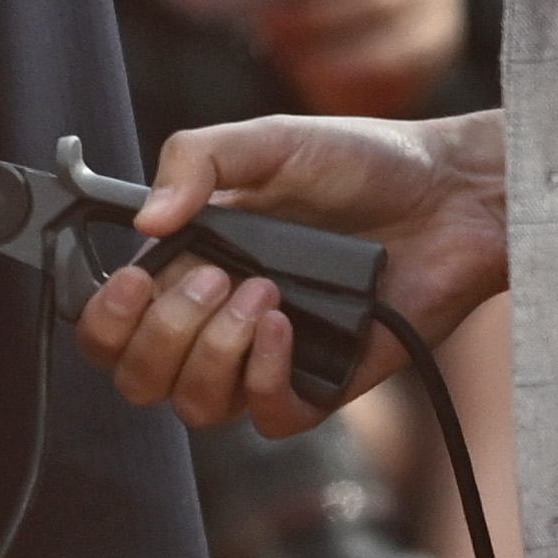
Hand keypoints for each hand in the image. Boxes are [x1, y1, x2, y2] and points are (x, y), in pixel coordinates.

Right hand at [75, 112, 506, 437]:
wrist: (450, 196)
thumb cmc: (364, 163)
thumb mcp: (268, 141)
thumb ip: (195, 161)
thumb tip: (144, 223)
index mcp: (190, 262)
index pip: (112, 323)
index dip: (106, 317)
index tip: (136, 281)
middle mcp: (217, 319)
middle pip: (139, 376)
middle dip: (163, 333)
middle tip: (218, 278)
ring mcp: (265, 358)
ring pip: (193, 405)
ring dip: (215, 351)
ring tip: (264, 294)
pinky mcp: (318, 386)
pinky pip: (265, 416)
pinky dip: (263, 375)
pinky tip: (285, 327)